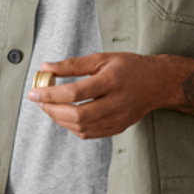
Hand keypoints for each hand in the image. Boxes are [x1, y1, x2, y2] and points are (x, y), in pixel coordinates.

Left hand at [28, 52, 179, 138]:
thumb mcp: (102, 58)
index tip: (34, 92)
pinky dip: (73, 127)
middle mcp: (116, 102)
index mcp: (111, 81)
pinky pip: (90, 134)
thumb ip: (73, 64)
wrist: (159, 83)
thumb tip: (46, 67)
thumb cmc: (129, 67)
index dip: (50, 94)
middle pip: (77, 115)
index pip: (75, 92)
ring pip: (81, 128)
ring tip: (51, 107)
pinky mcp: (119, 128)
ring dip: (60, 120)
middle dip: (52, 110)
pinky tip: (67, 116)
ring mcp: (118, 118)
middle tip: (41, 101)